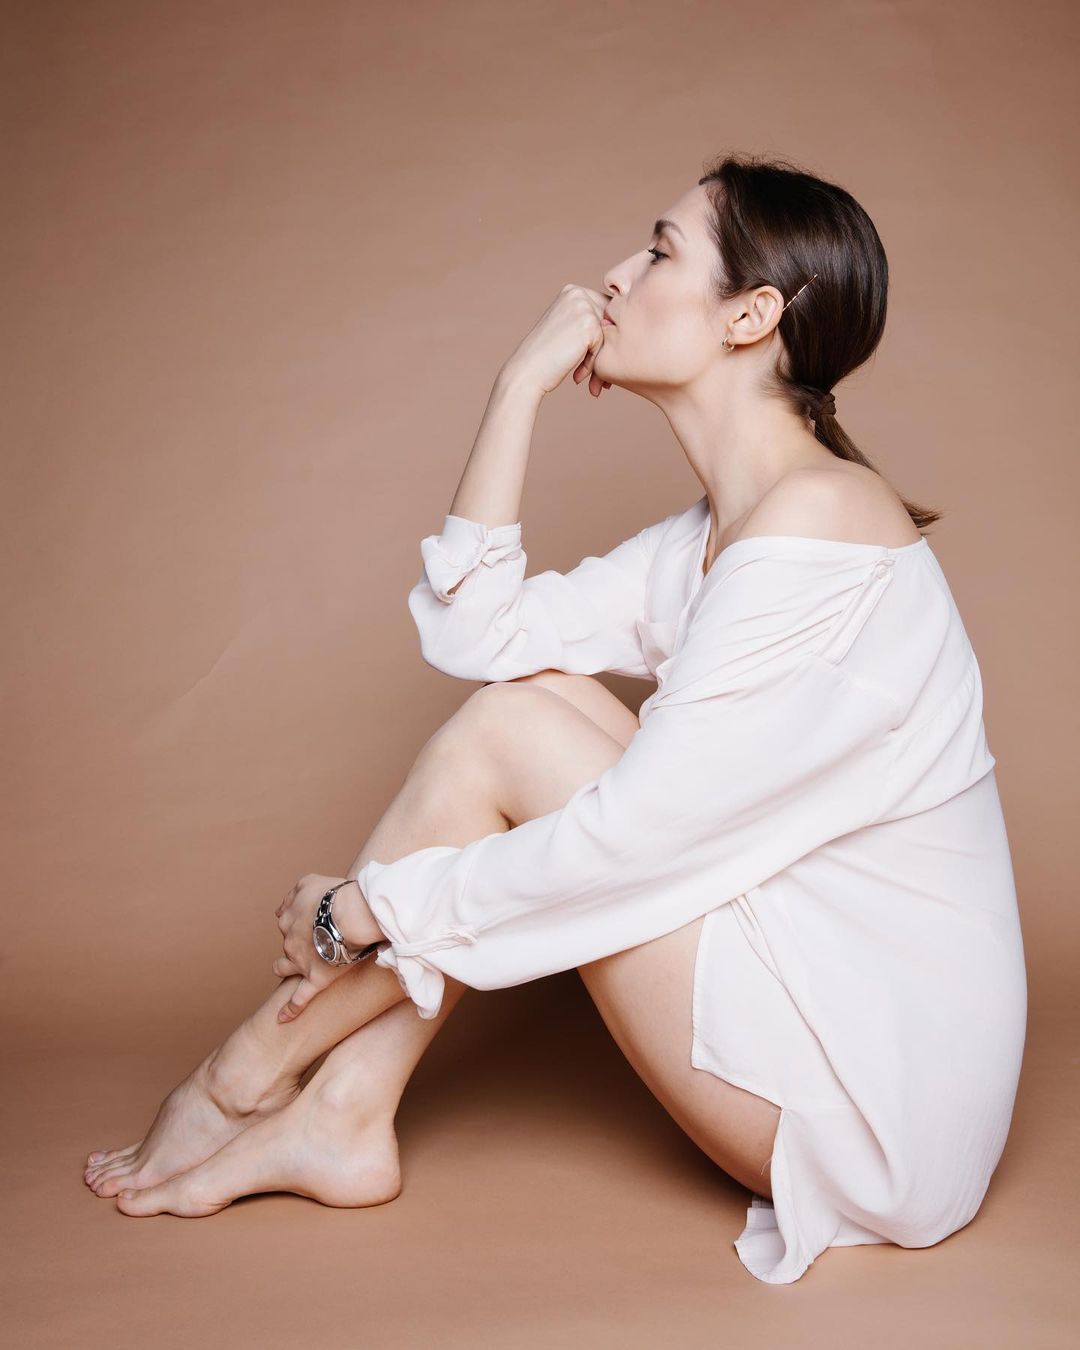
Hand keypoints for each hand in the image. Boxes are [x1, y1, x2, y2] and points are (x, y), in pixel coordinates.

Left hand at [272, 873, 375, 1023]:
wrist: (351, 915)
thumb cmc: (336, 895)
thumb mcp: (310, 881)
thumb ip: (294, 892)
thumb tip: (281, 905)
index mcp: (289, 919)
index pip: (288, 922)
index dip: (300, 922)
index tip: (311, 922)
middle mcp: (290, 941)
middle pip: (288, 944)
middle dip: (296, 944)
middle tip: (313, 941)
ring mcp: (301, 963)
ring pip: (285, 969)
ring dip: (284, 969)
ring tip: (286, 971)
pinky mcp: (315, 980)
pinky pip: (299, 1000)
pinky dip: (290, 1011)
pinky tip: (282, 1020)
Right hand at [500, 284, 613, 400]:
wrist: (527, 371)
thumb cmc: (546, 358)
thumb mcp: (567, 330)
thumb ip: (589, 321)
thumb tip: (626, 323)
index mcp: (572, 291)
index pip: (605, 310)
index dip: (605, 337)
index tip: (598, 361)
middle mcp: (578, 293)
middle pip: (611, 321)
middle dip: (607, 349)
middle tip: (598, 379)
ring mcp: (583, 306)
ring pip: (609, 334)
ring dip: (601, 359)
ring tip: (590, 380)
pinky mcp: (589, 323)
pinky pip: (604, 346)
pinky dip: (594, 364)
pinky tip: (578, 374)